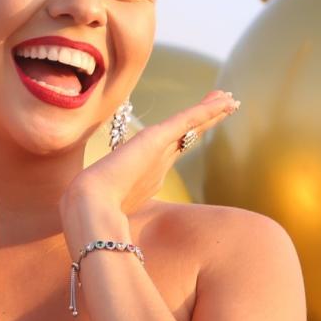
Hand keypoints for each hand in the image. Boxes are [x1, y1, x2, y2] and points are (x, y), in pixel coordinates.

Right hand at [64, 89, 238, 220]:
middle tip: (222, 100)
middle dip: (205, 116)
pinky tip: (224, 102)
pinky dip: (207, 110)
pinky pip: (188, 120)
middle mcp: (155, 156)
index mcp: (149, 172)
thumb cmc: (98, 211)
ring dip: (212, 110)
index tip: (204, 126)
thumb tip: (128, 223)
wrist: (91, 205)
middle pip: (187, 132)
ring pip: (192, 123)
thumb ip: (130, 209)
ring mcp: (155, 145)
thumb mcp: (121, 211)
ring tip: (229, 97)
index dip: (191, 137)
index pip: (175, 150)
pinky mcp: (155, 138)